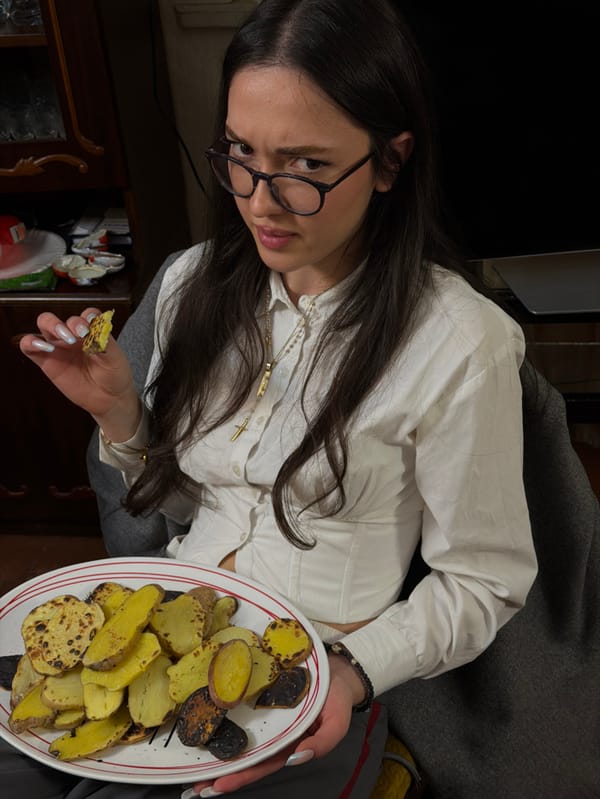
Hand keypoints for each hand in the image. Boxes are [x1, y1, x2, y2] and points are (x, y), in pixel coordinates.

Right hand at [19, 308, 139, 439]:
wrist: (109, 399)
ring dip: (51, 325)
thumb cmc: (114, 375)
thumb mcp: (115, 358)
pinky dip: (30, 342)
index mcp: (91, 331)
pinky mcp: (47, 362)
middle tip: (77, 335)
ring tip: (65, 340)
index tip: (92, 329)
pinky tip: (45, 347)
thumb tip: (93, 331)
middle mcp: (73, 335)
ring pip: (44, 324)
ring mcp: (58, 347)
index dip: (88, 317)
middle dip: (67, 322)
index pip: (86, 314)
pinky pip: (29, 347)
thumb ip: (104, 343)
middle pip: (63, 315)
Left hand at [187, 652, 365, 796]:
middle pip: (245, 758)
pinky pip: (242, 711)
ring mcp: (267, 717)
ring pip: (240, 738)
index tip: (218, 785)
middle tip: (194, 788)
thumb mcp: (337, 723)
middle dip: (221, 774)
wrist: (340, 669)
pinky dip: (225, 721)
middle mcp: (275, 735)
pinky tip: (207, 725)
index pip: (262, 765)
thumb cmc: (337, 699)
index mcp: (291, 745)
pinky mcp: (262, 696)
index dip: (241, 776)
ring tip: (192, 769)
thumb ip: (323, 743)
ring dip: (218, 753)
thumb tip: (297, 758)